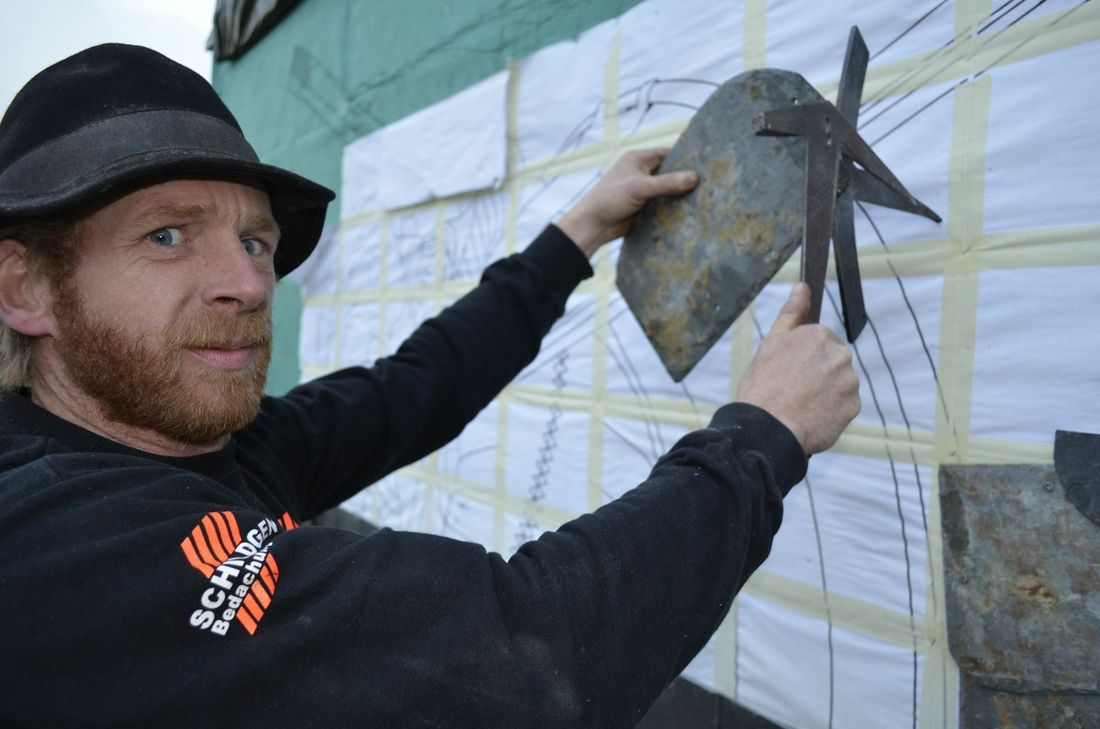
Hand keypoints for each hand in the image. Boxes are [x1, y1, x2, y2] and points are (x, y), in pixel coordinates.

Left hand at [555, 148, 697, 257]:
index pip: (668, 153)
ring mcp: (643, 190)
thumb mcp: (640, 188)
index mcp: (638, 159)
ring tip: (706, 198)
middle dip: (685, 178)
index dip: (686, 158)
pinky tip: (690, 212)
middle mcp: (641, 171)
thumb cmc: (610, 200)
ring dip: (680, 195)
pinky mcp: (644, 206)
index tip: (706, 165)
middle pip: (670, 172)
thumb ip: (667, 183)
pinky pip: (663, 204)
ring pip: (668, 189)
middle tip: (710, 183)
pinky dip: (674, 207)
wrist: (593, 226)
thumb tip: (694, 178)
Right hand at [736, 283, 860, 454]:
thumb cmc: (764, 386)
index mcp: (819, 335)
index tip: (787, 371)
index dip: (801, 359)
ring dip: (824, 392)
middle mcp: (840, 355)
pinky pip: (843, 405)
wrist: (769, 428)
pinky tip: (810, 416)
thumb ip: (791, 313)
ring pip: (838, 383)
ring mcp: (849, 382)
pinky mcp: (853, 406)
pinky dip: (830, 411)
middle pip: (831, 362)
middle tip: (792, 389)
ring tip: (800, 405)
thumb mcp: (771, 343)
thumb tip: (803, 286)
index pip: (817, 342)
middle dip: (816, 373)